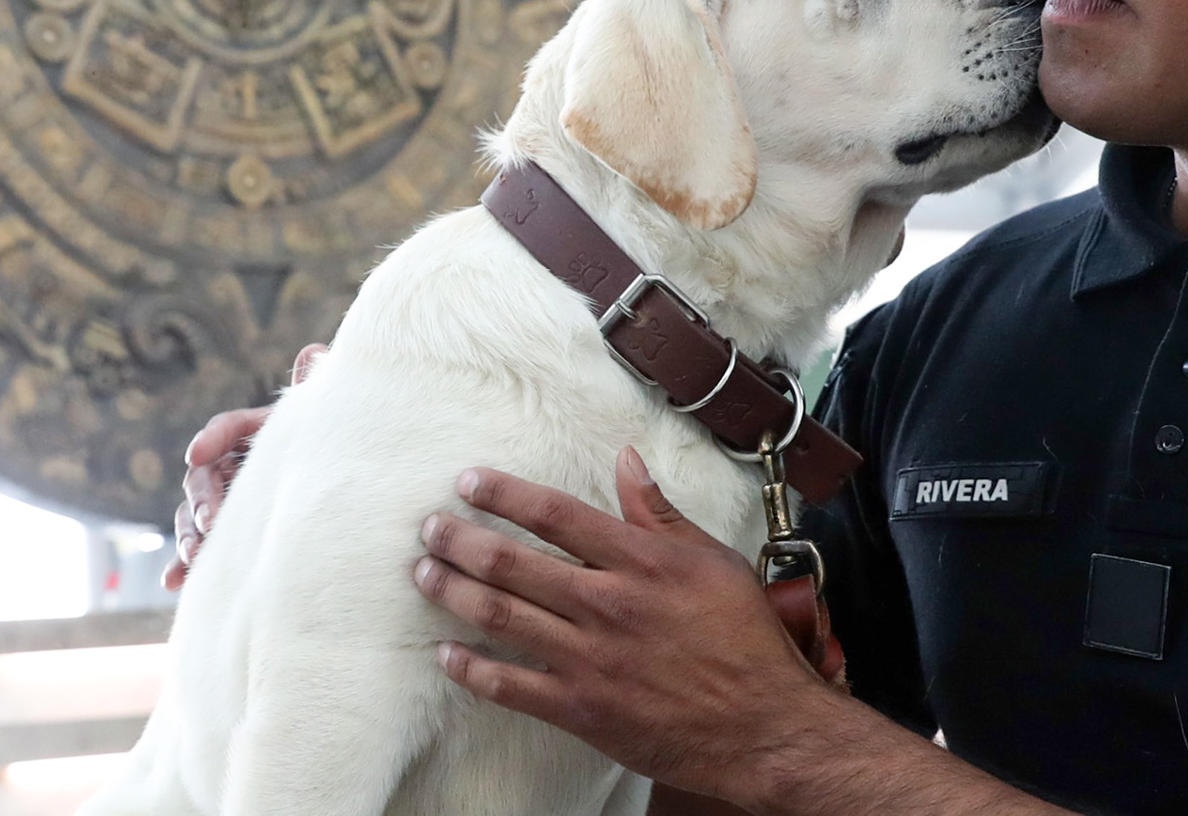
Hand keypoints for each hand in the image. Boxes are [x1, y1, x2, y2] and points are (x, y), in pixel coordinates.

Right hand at [159, 343, 324, 589]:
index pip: (227, 428)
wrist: (336, 492)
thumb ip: (314, 391)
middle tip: (212, 521)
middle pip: (204, 477)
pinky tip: (174, 582)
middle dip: (202, 500)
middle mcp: (232, 465)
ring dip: (190, 535)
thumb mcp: (322, 423)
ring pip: (195, 516)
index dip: (212, 438)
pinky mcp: (223, 535)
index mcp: (255, 432)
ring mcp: (224, 501)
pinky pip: (198, 549)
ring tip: (197, 555)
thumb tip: (315, 351)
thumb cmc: (329, 446)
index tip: (197, 453)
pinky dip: (184, 565)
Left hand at [413, 448, 834, 802]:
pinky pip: (511, 686)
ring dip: (454, 592)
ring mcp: (590, 659)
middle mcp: (608, 604)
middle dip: (461, 540)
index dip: (504, 494)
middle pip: (513, 563)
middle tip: (431, 527)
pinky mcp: (581, 709)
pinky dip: (472, 669)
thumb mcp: (714, 561)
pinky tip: (447, 654)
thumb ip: (661, 514)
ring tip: (425, 573)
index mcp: (642, 562)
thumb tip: (626, 461)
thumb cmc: (745, 640)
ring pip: (501, 617)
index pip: (556, 514)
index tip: (469, 482)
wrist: (762, 726)